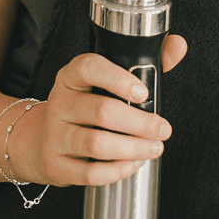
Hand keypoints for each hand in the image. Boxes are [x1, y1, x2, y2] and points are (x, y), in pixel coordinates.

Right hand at [6, 36, 186, 186]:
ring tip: (153, 148)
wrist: (40, 140)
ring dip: (132, 148)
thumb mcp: (105, 82)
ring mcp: (55, 135)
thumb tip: (178, 45)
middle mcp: (60, 103)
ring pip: (96, 144)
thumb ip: (144, 64)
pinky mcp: (56, 164)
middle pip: (101, 111)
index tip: (143, 91)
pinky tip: (133, 163)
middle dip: (140, 123)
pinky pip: (90, 172)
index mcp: (71, 77)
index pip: (89, 68)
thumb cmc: (83, 108)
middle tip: (162, 129)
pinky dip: (117, 171)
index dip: (117, 79)